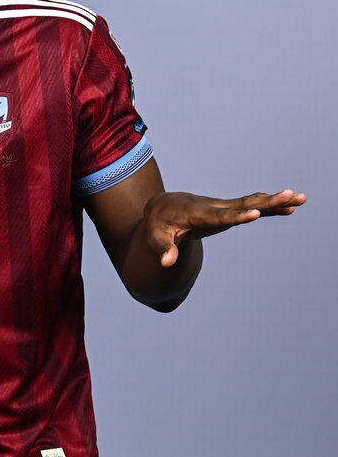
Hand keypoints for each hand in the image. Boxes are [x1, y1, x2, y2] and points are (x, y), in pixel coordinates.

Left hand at [143, 188, 306, 266]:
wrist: (162, 207)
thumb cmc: (158, 223)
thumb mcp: (155, 237)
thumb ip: (162, 249)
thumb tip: (167, 262)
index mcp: (196, 213)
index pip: (219, 216)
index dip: (236, 216)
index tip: (255, 214)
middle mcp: (213, 207)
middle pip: (243, 204)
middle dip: (267, 201)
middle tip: (291, 195)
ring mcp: (223, 207)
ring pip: (251, 203)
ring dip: (275, 201)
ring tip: (300, 198)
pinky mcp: (228, 211)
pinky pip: (251, 208)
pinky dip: (269, 208)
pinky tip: (289, 208)